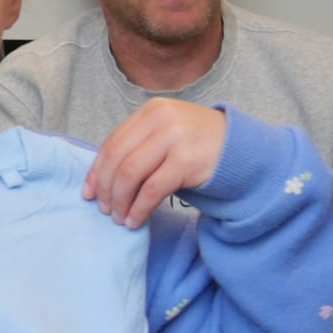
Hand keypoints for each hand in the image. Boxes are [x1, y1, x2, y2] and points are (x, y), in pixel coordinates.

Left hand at [85, 98, 225, 226]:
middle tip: (105, 210)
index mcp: (151, 111)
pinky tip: (135, 221)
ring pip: (130, 174)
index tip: (88, 193)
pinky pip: (152, 190)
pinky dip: (139, 209)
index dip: (96, 171)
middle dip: (106, 189)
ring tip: (119, 218)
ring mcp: (175, 138)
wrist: (243, 151)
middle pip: (118, 159)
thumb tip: (97, 181)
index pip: (112, 143)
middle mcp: (161, 120)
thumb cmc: (198, 146)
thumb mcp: (165, 135)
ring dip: (120, 201)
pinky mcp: (187, 161)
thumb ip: (136, 148)